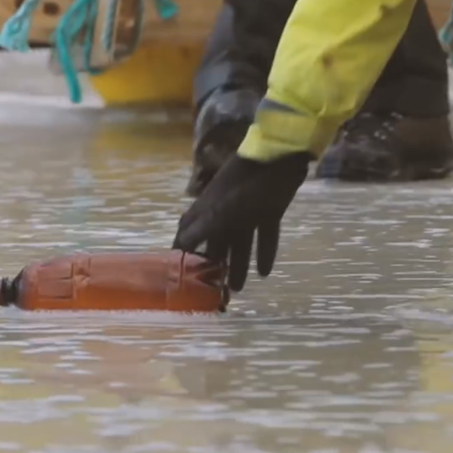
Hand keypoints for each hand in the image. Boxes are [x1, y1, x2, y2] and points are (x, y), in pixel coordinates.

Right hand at [173, 152, 312, 291]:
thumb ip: (197, 233)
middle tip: (216, 292)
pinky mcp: (270, 210)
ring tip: (238, 289)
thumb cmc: (241, 188)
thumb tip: (176, 252)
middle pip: (217, 243)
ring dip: (239, 264)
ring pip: (241, 242)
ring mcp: (247, 211)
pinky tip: (264, 273)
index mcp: (206, 211)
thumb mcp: (215, 214)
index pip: (189, 235)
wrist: (277, 160)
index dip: (185, 254)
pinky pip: (265, 235)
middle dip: (215, 266)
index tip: (182, 277)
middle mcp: (224, 212)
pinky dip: (265, 253)